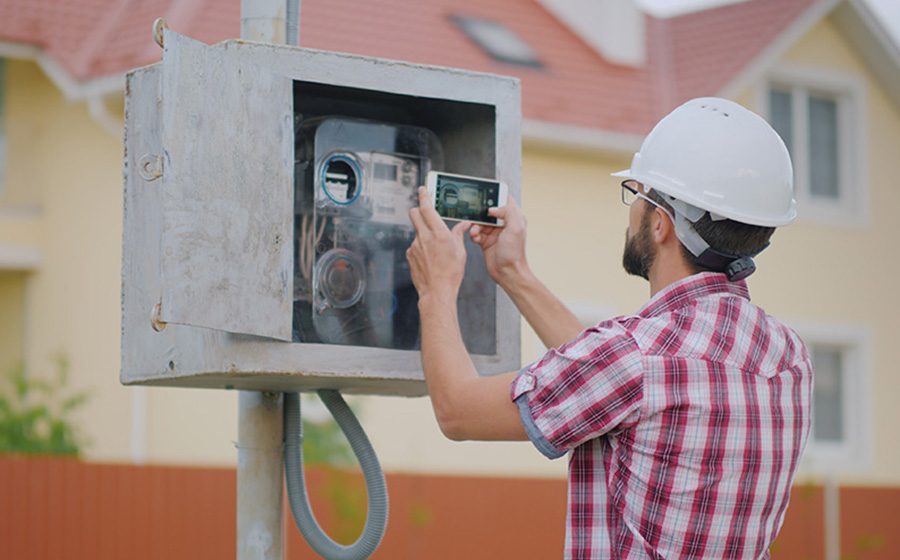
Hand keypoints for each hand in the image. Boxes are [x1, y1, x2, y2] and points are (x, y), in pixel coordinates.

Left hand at [407, 187, 470, 304]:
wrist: (437, 291)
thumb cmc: (451, 274)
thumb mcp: (460, 252)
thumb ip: (458, 235)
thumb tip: (463, 226)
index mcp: (439, 234)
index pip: (427, 208)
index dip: (424, 196)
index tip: (422, 189)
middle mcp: (425, 237)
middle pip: (414, 213)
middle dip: (418, 210)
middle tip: (424, 212)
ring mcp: (414, 246)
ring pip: (416, 231)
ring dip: (424, 234)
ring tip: (435, 249)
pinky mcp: (409, 255)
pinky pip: (415, 245)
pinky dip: (421, 247)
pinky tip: (429, 258)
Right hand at [469, 196, 528, 286]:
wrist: (507, 273)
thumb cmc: (514, 253)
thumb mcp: (515, 228)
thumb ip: (507, 212)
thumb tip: (493, 208)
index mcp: (514, 218)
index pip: (505, 200)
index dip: (495, 195)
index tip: (485, 192)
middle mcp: (504, 224)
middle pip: (489, 211)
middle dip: (480, 213)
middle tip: (476, 216)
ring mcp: (494, 232)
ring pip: (480, 222)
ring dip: (475, 226)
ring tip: (476, 233)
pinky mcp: (486, 241)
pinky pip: (476, 233)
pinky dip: (473, 235)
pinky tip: (476, 239)